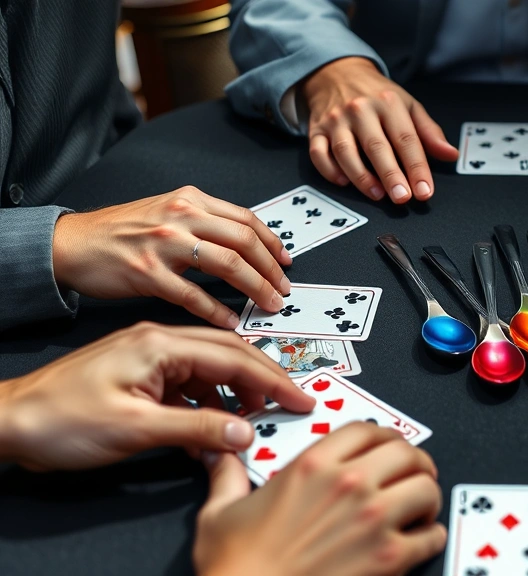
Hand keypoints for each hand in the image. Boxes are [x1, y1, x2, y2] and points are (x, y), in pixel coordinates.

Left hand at [0, 322, 313, 470]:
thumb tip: (244, 431)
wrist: (10, 423)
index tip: (299, 396)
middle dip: (264, 379)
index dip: (272, 379)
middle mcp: (158, 343)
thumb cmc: (58, 418)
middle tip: (292, 401)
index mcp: (159, 343)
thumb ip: (197, 428)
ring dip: (237, 393)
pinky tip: (217, 422)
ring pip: (212, 370)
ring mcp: (150, 358)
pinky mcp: (142, 376)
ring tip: (255, 417)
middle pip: (229, 355)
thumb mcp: (135, 428)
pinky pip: (191, 384)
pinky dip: (211, 403)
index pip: (233, 357)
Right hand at [52, 186, 291, 328]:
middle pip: (244, 241)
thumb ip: (204, 222)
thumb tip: (246, 245)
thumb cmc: (120, 232)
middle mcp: (181, 216)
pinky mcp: (148, 273)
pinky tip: (231, 322)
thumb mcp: (166, 212)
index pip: (246, 219)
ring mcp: (164, 244)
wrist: (71, 243)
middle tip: (284, 290)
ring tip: (268, 306)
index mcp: (190, 200)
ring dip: (255, 288)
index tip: (287, 263)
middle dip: (271, 269)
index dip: (273, 243)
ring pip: (227, 265)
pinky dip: (218, 311)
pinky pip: (193, 295)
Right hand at [194, 423, 445, 575]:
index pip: (367, 429)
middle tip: (414, 474)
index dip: (384, 436)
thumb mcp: (221, 512)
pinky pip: (431, 535)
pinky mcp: (390, 558)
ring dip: (426, 497)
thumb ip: (228, 476)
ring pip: (426, 488)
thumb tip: (218, 454)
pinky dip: (431, 537)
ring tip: (419, 508)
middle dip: (415, 462)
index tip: (388, 446)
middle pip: (407, 453)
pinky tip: (420, 542)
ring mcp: (373, 520)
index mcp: (312, 466)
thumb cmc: (233, 567)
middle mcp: (349, 484)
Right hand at [303, 57, 458, 203]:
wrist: (337, 73)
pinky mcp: (316, 130)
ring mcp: (336, 120)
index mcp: (388, 104)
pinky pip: (318, 153)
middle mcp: (361, 110)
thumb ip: (429, 132)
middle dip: (391, 175)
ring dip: (362, 177)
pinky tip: (344, 182)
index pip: (406, 139)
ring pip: (346, 152)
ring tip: (378, 195)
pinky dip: (329, 170)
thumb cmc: (378, 95)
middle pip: (377, 147)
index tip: (425, 191)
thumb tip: (450, 154)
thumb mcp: (408, 105)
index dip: (417, 168)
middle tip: (403, 198)